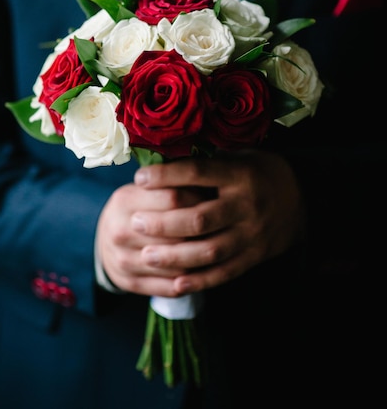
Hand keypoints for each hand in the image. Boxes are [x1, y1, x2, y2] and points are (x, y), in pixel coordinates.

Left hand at [96, 151, 304, 297]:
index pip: (197, 173)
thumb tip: (160, 161)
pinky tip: (175, 282)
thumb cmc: (258, 171)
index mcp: (240, 174)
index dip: (166, 176)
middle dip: (164, 224)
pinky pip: (224, 273)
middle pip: (199, 219)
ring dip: (175, 257)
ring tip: (146, 256)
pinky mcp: (255, 256)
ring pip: (209, 251)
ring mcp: (252, 234)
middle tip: (136, 223)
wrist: (303, 197)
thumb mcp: (238, 155)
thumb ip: (206, 162)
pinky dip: (199, 280)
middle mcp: (247, 205)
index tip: (139, 180)